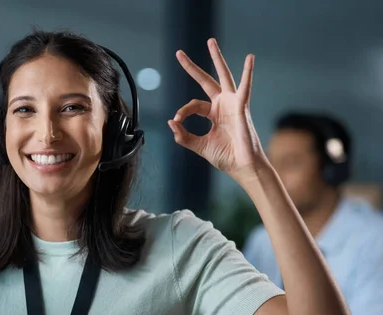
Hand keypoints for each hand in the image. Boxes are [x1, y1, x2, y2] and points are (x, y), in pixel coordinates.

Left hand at [167, 38, 268, 182]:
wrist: (242, 167)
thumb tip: (170, 122)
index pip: (193, 105)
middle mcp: (222, 105)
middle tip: (179, 53)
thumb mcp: (199, 146)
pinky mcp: (241, 107)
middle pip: (205, 81)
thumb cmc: (226, 157)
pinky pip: (245, 87)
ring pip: (223, 76)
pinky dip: (248, 73)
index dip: (182, 111)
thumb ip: (183, 136)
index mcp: (213, 114)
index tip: (176, 120)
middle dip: (192, 68)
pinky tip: (250, 58)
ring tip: (210, 42)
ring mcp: (232, 104)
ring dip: (217, 58)